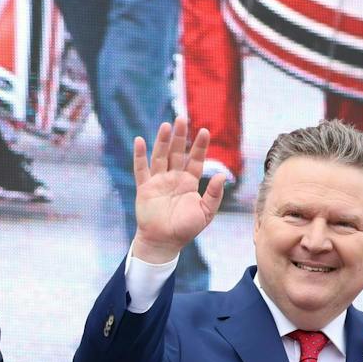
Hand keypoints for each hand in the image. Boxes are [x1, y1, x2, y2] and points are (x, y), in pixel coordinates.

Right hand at [132, 117, 225, 262]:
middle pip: (177, 152)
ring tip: (166, 125)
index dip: (199, 146)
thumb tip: (223, 174)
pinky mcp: (144, 188)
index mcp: (189, 182)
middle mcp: (173, 178)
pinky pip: (141, 169)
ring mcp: (158, 182)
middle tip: (182, 118)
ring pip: (160, 156)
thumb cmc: (185, 229)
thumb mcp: (206, 213)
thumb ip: (214, 194)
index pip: (195, 159)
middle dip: (180, 136)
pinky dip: (139, 155)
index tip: (204, 131)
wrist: (164, 242)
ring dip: (162, 141)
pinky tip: (139, 141)